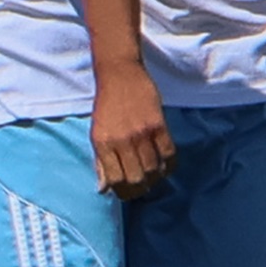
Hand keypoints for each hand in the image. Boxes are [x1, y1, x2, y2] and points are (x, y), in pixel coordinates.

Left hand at [92, 62, 174, 198]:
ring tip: (152, 177)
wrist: (119, 74)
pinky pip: (169, 154)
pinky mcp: (159, 125)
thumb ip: (100, 162)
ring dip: (155, 179)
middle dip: (140, 189)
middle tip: (142, 187)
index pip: (115, 181)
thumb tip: (103, 189)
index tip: (127, 192)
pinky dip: (169, 165)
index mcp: (103, 144)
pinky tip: (165, 166)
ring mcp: (142, 133)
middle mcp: (122, 141)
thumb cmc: (106, 105)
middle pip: (136, 179)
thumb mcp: (96, 134)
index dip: (123, 192)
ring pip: (154, 169)